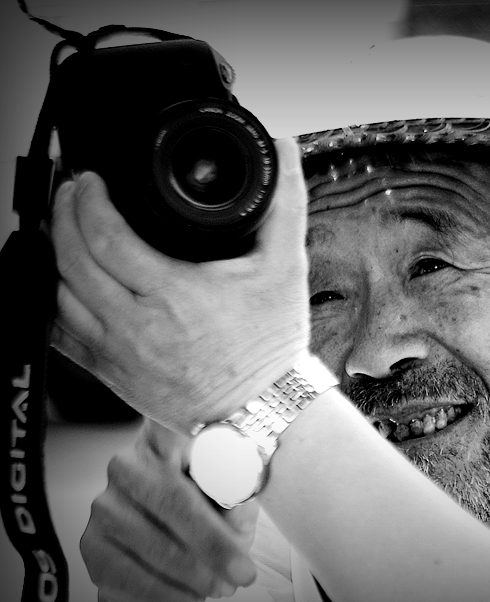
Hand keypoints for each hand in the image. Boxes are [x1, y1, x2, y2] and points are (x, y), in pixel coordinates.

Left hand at [50, 137, 309, 432]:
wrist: (265, 410)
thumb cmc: (272, 345)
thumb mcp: (286, 268)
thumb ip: (285, 205)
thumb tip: (286, 153)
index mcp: (175, 294)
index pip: (105, 236)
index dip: (88, 200)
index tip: (91, 182)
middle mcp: (137, 326)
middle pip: (70, 262)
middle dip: (62, 217)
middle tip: (72, 195)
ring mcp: (119, 355)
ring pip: (57, 297)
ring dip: (54, 257)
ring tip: (65, 232)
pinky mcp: (113, 376)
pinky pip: (59, 337)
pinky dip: (52, 305)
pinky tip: (63, 285)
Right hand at [80, 419, 259, 601]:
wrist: (166, 571)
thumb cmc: (209, 523)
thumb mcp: (235, 505)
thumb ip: (238, 493)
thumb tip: (241, 488)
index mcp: (166, 439)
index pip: (178, 429)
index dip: (203, 444)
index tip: (231, 471)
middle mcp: (129, 464)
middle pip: (173, 498)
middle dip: (213, 542)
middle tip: (244, 572)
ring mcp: (105, 504)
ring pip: (156, 545)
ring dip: (196, 575)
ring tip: (222, 587)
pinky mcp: (91, 544)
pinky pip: (134, 577)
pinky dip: (170, 596)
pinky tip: (191, 599)